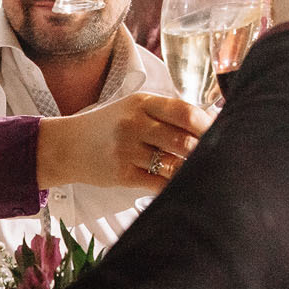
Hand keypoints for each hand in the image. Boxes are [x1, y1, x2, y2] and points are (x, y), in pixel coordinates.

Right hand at [35, 91, 211, 192]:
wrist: (66, 146)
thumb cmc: (109, 127)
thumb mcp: (133, 109)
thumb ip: (166, 113)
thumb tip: (211, 124)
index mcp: (142, 103)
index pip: (184, 112)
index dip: (208, 125)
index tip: (223, 134)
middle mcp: (134, 124)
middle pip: (182, 139)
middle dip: (204, 151)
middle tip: (220, 158)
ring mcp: (127, 150)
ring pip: (173, 163)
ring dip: (192, 170)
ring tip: (205, 173)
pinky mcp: (121, 174)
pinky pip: (158, 183)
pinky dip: (174, 186)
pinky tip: (184, 186)